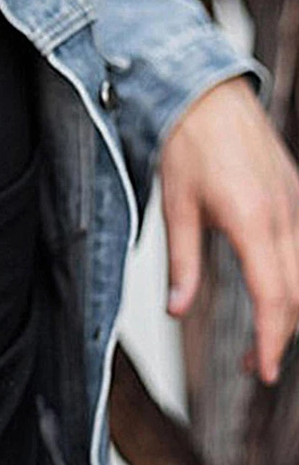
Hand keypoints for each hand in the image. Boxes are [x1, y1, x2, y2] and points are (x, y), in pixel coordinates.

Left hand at [158, 74, 298, 384]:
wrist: (207, 93)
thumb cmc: (187, 143)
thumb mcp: (176, 207)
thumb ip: (181, 263)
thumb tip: (177, 309)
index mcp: (252, 221)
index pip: (273, 298)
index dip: (271, 341)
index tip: (264, 371)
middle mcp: (285, 215)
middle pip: (297, 293)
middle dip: (280, 333)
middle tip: (253, 362)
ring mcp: (297, 203)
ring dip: (288, 307)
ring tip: (261, 332)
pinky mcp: (297, 193)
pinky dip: (293, 276)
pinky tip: (273, 286)